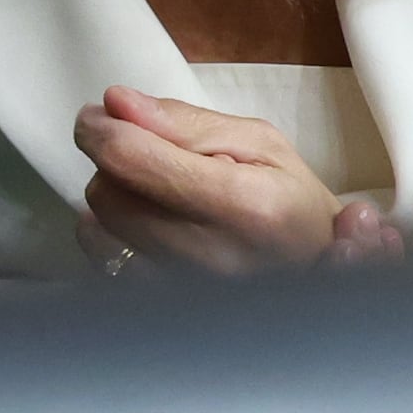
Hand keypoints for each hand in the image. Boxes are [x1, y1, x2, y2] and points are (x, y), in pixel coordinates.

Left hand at [70, 86, 358, 276]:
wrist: (314, 268)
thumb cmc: (289, 198)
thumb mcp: (259, 143)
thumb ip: (186, 121)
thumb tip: (117, 102)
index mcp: (245, 207)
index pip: (134, 161)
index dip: (102, 130)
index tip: (99, 117)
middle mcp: (210, 258)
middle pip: (108, 193)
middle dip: (115, 163)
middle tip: (147, 155)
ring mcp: (183, 292)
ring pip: (99, 226)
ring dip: (114, 197)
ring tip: (156, 193)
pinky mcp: (161, 309)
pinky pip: (102, 259)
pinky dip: (110, 233)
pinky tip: (145, 224)